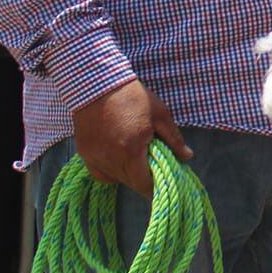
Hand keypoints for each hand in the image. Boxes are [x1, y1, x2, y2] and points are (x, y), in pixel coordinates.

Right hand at [71, 79, 193, 195]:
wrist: (98, 83)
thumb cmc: (133, 97)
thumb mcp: (160, 115)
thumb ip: (174, 139)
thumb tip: (187, 157)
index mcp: (131, 151)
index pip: (144, 184)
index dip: (156, 189)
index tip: (165, 186)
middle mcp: (110, 159)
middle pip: (130, 183)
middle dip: (144, 181)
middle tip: (154, 169)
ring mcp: (95, 157)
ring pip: (115, 179)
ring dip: (128, 175)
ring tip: (137, 160)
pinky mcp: (84, 153)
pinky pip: (100, 173)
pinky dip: (111, 171)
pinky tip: (119, 159)